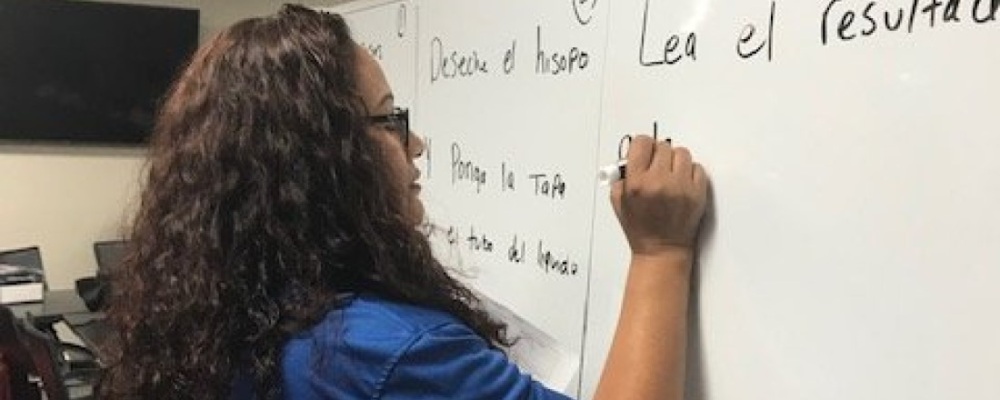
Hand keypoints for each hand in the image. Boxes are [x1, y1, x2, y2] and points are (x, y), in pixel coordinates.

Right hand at [611, 135, 707, 257]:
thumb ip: (621, 177)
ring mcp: (681, 187)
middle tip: (656, 168)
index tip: (643, 152)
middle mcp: (659, 182)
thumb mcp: (619, 203)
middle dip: (658, 156)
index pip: (641, 142)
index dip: (642, 146)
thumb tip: (630, 156)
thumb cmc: (641, 230)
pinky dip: (690, 172)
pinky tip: (682, 184)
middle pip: (662, 146)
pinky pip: (697, 167)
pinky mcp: (698, 193)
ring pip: (682, 153)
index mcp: (637, 183)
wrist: (662, 251)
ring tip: (670, 175)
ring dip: (675, 161)